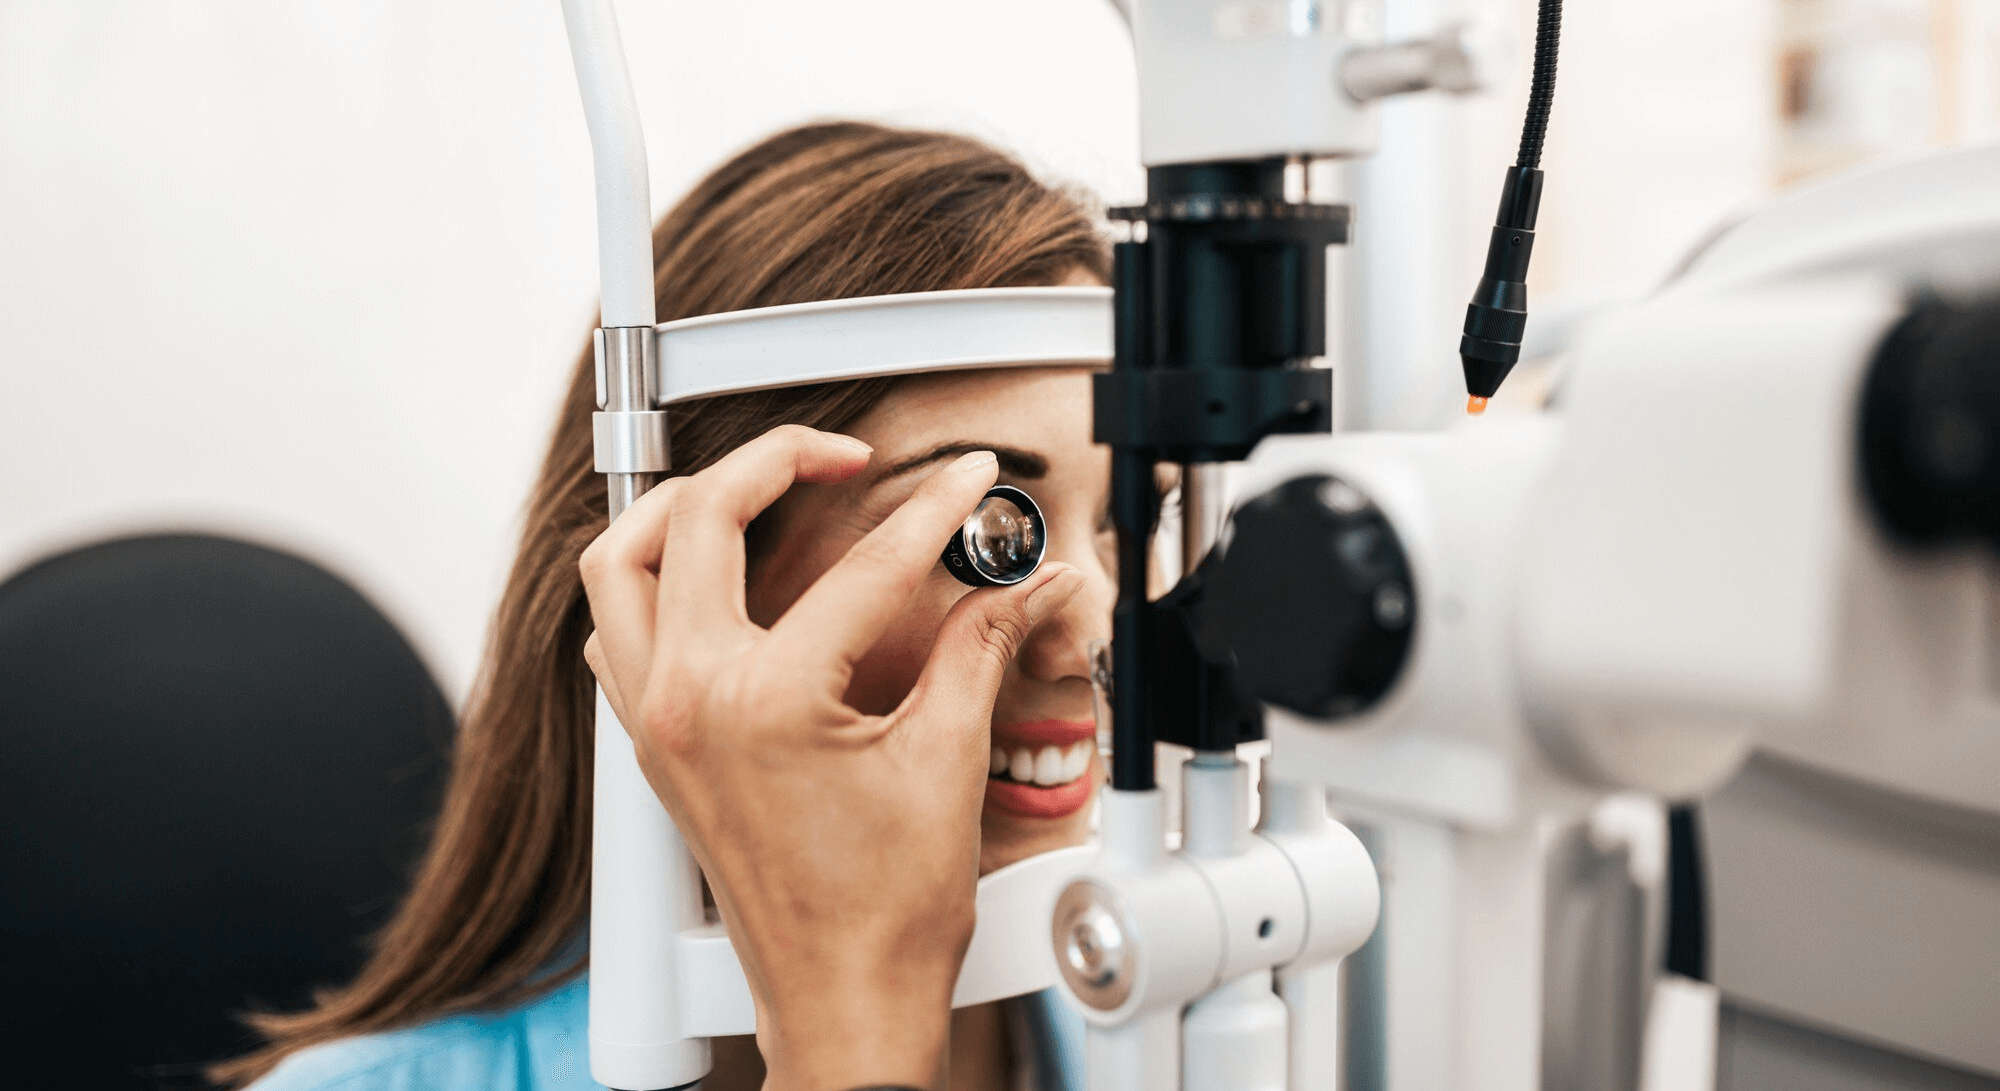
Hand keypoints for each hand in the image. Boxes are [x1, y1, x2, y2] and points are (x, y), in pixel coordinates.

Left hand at [579, 424, 1083, 1090]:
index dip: (930, 512)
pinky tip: (703, 581)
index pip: (860, 567)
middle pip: (698, 518)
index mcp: (763, 701)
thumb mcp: (946, 763)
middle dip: (776, 461)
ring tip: (749, 488)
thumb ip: (977, 651)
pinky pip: (614, 634)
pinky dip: (646, 585)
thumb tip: (1016, 589)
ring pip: (617, 567)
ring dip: (676, 509)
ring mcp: (657, 724)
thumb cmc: (886, 916)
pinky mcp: (653, 749)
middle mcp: (689, 701)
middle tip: (845, 457)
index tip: (964, 482)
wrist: (842, 1002)